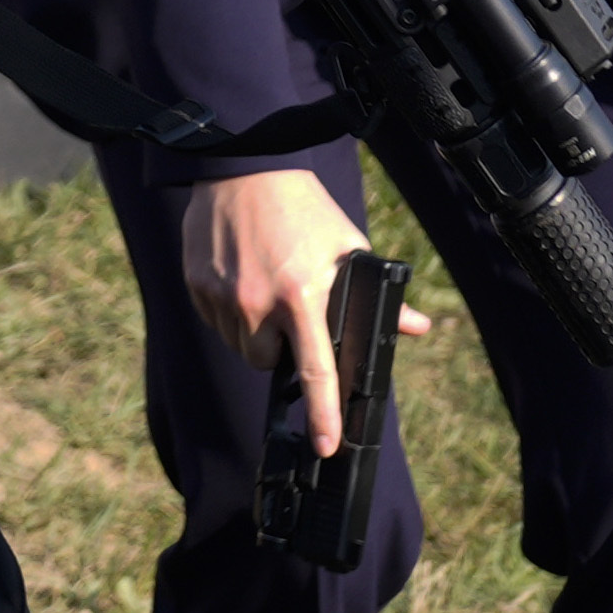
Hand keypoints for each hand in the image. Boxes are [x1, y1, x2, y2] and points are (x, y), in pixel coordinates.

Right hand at [179, 171, 430, 459]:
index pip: (314, 371)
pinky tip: (241, 278)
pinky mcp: (197, 286)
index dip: (321, 414)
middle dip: (281, 349)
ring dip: (255, 332)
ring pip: (241, 345)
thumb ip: (378, 295)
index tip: (324, 446)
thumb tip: (415, 327)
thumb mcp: (347, 246)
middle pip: (268, 362)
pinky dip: (230, 313)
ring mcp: (222, 297)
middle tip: (291, 311)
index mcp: (301, 295)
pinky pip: (217, 321)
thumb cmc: (303, 208)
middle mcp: (257, 302)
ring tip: (265, 287)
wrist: (242, 166)